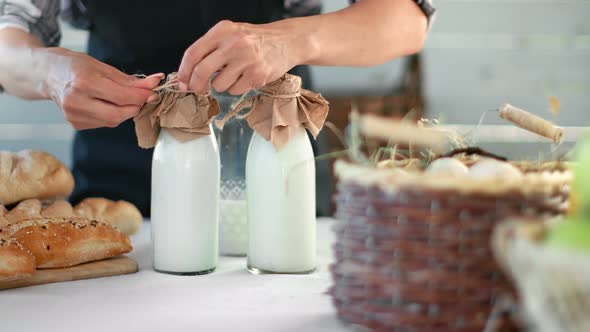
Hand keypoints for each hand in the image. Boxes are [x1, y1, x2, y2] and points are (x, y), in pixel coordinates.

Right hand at [42, 48, 162, 129]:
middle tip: (142, 97)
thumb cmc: (75, 66)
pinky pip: (104, 123)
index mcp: (83, 82)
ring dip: (125, 111)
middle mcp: (76, 101)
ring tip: (123, 98)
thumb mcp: (102, 66)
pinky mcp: (75, 124)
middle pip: (118, 114)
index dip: (142, 95)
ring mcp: (73, 115)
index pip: (122, 96)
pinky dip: (112, 115)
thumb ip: (129, 79)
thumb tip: (154, 83)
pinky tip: (106, 104)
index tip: (153, 90)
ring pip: (113, 121)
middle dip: (135, 106)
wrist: (47, 74)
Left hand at [178, 20, 306, 94]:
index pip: (193, 53)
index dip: (184, 71)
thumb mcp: (230, 34)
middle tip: (197, 89)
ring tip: (233, 75)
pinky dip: (236, 88)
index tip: (182, 82)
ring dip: (221, 85)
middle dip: (196, 85)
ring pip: (218, 84)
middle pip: (202, 72)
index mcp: (222, 31)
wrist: (285, 42)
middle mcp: (233, 44)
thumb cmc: (254, 40)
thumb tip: (189, 74)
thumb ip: (211, 49)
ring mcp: (246, 60)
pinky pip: (235, 90)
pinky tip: (245, 77)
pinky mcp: (257, 75)